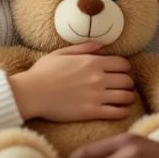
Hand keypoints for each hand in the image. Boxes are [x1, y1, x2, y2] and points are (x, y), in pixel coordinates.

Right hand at [9, 42, 134, 121]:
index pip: (123, 64)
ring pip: (126, 96)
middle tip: (123, 87)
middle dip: (127, 83)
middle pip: (127, 80)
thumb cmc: (42, 72)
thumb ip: (83, 48)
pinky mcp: (91, 112)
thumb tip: (101, 45)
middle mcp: (98, 78)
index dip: (124, 68)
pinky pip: (117, 112)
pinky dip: (123, 111)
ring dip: (128, 98)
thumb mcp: (61, 53)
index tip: (120, 73)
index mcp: (92, 62)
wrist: (30, 94)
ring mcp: (96, 95)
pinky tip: (121, 111)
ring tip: (124, 99)